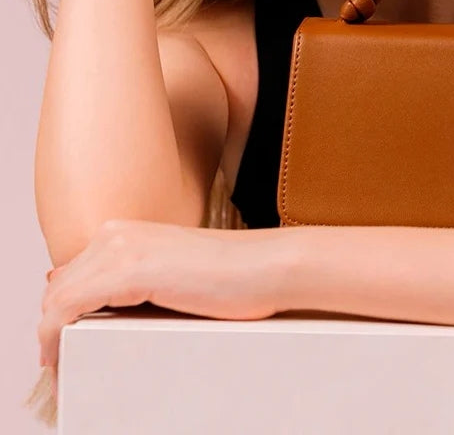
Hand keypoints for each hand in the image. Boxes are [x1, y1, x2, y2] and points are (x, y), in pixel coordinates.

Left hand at [37, 219, 300, 369]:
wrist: (265, 267)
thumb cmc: (231, 276)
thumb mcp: (172, 274)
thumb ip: (135, 279)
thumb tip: (98, 298)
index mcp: (127, 230)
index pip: (71, 272)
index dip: (62, 309)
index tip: (65, 339)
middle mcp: (118, 232)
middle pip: (58, 285)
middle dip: (52, 322)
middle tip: (61, 357)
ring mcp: (121, 248)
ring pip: (56, 298)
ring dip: (50, 334)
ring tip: (61, 363)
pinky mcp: (128, 271)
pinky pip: (65, 309)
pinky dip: (54, 336)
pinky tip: (61, 356)